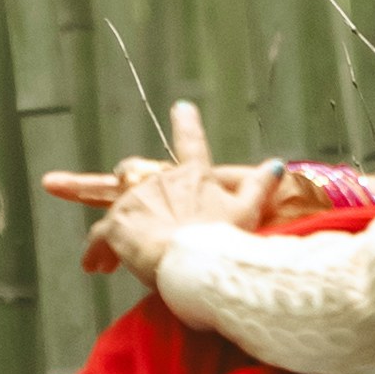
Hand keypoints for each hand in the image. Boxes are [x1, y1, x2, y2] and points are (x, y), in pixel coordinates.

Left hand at [40, 96, 275, 285]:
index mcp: (196, 177)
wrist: (199, 265)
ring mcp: (137, 200)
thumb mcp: (247, 214)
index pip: (192, 143)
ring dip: (114, 235)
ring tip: (108, 263)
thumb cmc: (226, 243)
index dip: (187, 124)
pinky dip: (96, 251)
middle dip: (132, 196)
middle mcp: (162, 181)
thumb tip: (278, 165)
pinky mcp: (117, 224)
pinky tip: (96, 266)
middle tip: (135, 227)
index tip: (182, 106)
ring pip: (116, 211)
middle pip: (137, 177)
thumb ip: (259, 187)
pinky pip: (99, 236)